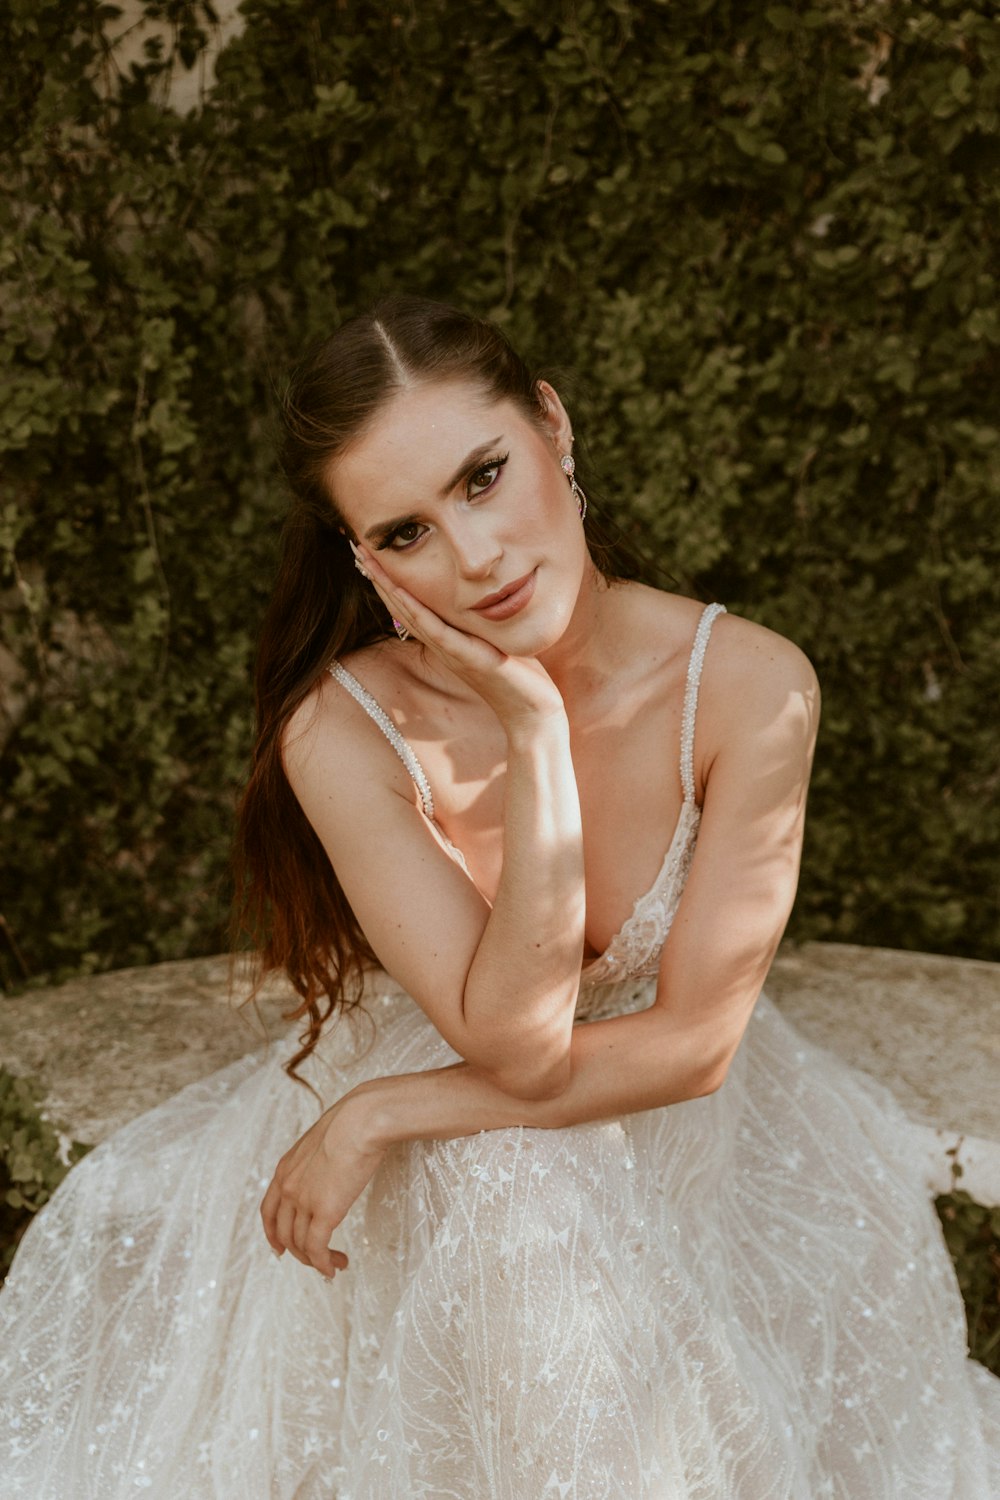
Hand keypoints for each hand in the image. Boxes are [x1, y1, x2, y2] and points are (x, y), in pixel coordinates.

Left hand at [260, 1093, 385, 1276]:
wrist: (361, 1121)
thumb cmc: (352, 1123)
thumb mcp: (323, 1140)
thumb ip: (319, 1159)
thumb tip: (332, 1163)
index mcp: (285, 1169)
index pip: (268, 1210)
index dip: (272, 1233)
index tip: (279, 1247)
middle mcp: (288, 1188)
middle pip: (283, 1232)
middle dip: (298, 1252)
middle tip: (316, 1259)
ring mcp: (304, 1201)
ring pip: (300, 1244)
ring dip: (316, 1260)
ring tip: (335, 1264)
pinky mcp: (325, 1212)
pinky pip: (317, 1248)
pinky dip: (323, 1263)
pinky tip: (333, 1268)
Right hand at [352, 542, 564, 730]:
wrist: (530, 712)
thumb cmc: (518, 676)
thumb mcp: (494, 639)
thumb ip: (480, 621)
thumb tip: (482, 596)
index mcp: (445, 639)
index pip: (409, 605)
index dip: (389, 580)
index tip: (372, 554)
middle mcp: (440, 645)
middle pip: (400, 606)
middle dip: (378, 576)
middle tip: (357, 548)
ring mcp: (450, 652)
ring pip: (410, 615)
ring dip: (387, 587)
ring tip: (368, 562)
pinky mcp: (467, 658)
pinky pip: (436, 631)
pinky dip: (416, 611)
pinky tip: (401, 592)